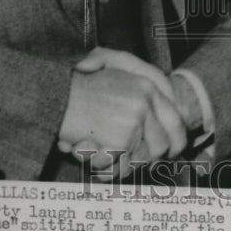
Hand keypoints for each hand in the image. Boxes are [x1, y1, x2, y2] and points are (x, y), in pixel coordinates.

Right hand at [58, 48, 187, 177]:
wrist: (53, 95)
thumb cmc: (77, 82)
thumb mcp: (109, 63)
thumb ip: (136, 76)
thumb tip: (165, 106)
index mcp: (147, 86)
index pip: (177, 122)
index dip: (174, 143)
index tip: (167, 155)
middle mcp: (146, 102)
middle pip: (162, 145)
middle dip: (146, 159)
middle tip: (126, 160)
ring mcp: (134, 120)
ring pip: (143, 160)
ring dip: (123, 164)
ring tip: (101, 153)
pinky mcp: (121, 139)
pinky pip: (123, 167)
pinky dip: (107, 168)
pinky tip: (90, 154)